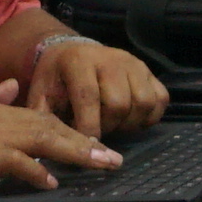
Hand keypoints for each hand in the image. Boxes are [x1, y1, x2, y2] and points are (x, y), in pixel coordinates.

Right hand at [0, 85, 116, 198]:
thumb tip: (12, 85)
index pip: (45, 118)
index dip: (73, 130)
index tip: (95, 143)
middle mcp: (2, 120)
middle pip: (53, 128)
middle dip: (86, 143)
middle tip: (112, 158)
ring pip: (44, 142)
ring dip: (75, 153)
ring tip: (100, 165)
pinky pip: (19, 164)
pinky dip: (37, 173)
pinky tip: (52, 182)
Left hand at [25, 34, 165, 136]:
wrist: (73, 52)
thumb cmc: (56, 78)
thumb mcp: (41, 93)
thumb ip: (44, 118)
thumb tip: (48, 148)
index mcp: (79, 61)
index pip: (89, 97)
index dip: (88, 126)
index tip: (86, 145)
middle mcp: (110, 59)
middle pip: (119, 103)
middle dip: (109, 126)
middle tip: (98, 131)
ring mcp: (134, 64)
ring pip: (143, 103)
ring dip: (130, 123)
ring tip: (114, 126)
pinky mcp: (149, 71)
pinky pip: (161, 99)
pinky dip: (150, 117)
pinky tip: (131, 120)